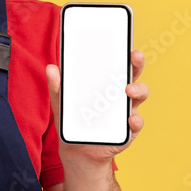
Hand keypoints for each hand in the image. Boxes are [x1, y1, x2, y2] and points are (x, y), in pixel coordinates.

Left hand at [46, 49, 148, 178]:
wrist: (77, 149)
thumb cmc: (73, 120)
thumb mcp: (62, 103)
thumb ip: (57, 87)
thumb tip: (50, 68)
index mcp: (106, 82)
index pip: (117, 62)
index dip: (123, 51)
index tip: (124, 41)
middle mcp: (121, 94)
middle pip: (133, 74)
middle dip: (136, 63)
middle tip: (134, 56)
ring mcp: (127, 111)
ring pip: (139, 96)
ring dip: (138, 90)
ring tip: (128, 90)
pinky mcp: (128, 130)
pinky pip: (136, 124)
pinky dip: (135, 121)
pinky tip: (130, 119)